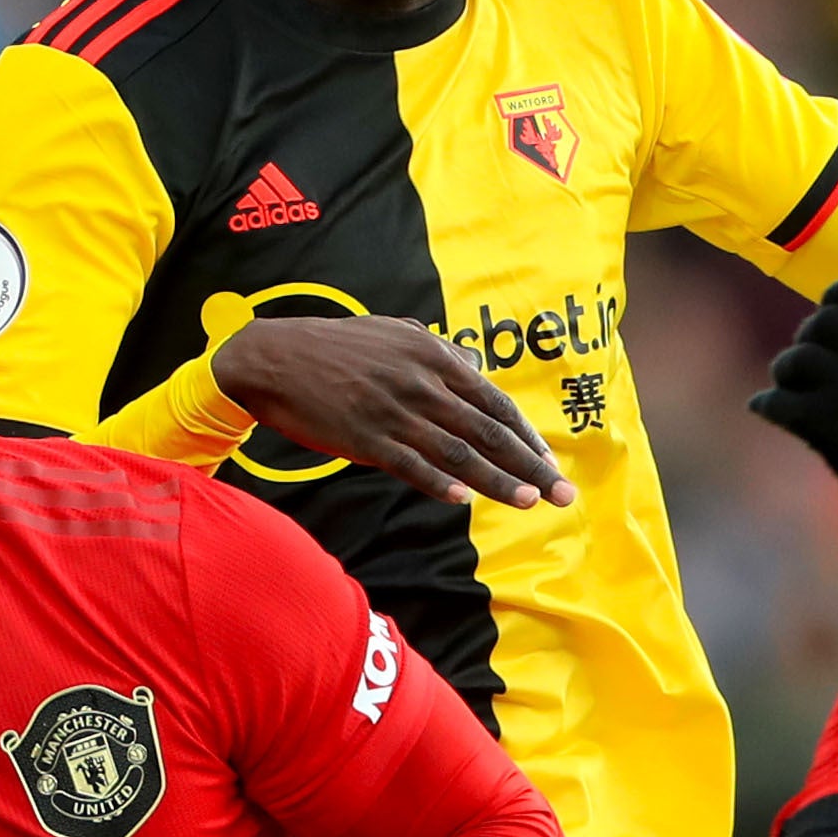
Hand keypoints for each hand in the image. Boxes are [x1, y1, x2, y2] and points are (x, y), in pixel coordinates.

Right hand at [213, 313, 574, 510]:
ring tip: (529, 503)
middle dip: (530, 465)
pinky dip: (438, 483)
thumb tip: (475, 366)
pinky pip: (410, 465)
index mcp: (434, 357)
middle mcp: (421, 384)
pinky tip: (464, 501)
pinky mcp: (364, 437)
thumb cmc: (337, 347)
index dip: (527, 436)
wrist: (274, 358)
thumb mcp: (396, 333)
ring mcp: (393, 412)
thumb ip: (439, 351)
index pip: (494, 403)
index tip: (550, 462)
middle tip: (563, 494)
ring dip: (497, 482)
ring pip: (457, 453)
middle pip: (487, 432)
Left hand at [745, 270, 837, 577]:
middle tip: (813, 370)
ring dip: (786, 374)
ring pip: (794, 359)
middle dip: (811, 342)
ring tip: (793, 390)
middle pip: (821, 322)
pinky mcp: (827, 420)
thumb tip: (828, 320)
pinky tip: (768, 411)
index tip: (833, 318)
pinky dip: (768, 406)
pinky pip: (777, 401)